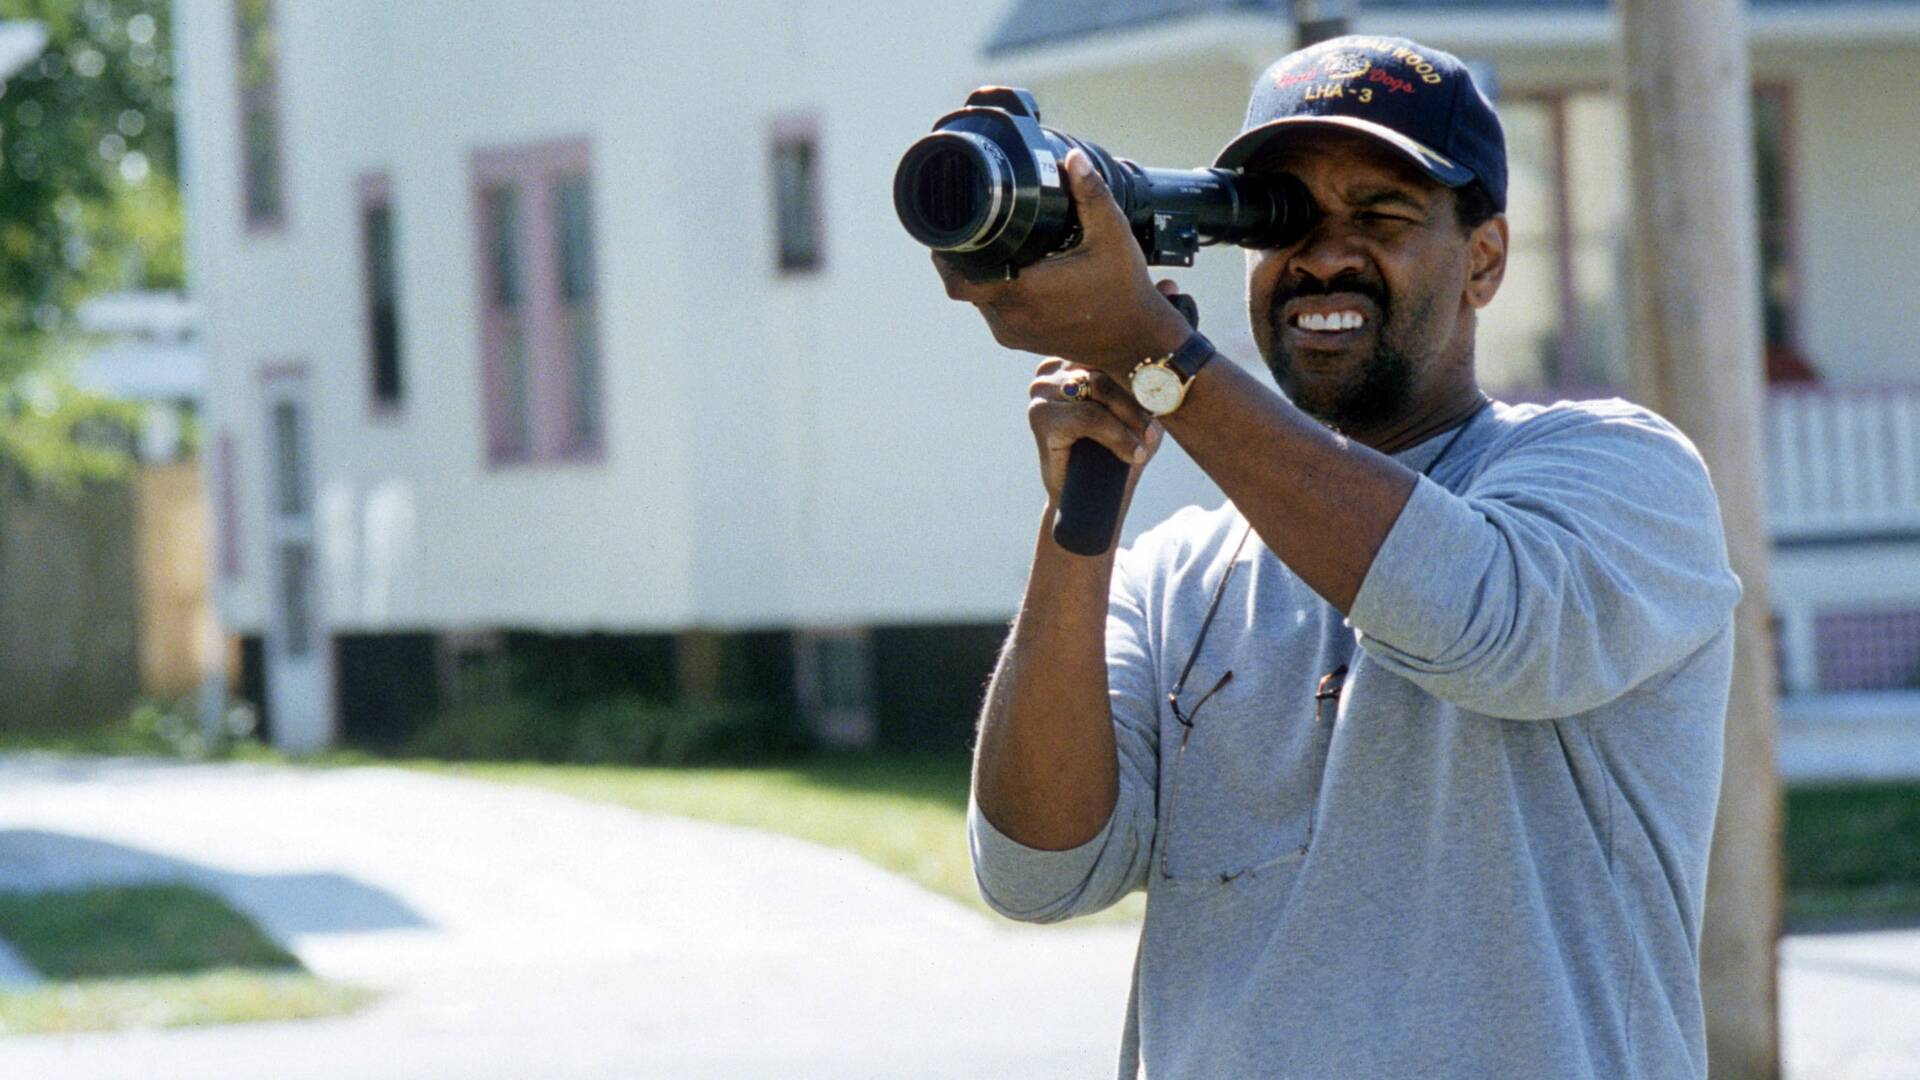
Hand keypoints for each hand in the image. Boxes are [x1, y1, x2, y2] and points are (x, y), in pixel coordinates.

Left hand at [934, 150, 1194, 377]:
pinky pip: (994, 314)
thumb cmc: (1125, 291)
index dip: (946, 255)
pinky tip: (1012, 273)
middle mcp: (1012, 317)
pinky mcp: (1021, 341)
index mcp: (1024, 291)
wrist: (1137, 342)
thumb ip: (1092, 194)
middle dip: (964, 259)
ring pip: (978, 300)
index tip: (948, 229)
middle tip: (974, 229)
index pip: (959, 278)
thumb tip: (1072, 158)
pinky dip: (996, 293)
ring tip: (993, 248)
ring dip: (980, 277)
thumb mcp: (1112, 236)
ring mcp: (1014, 333)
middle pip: (963, 286)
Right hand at [1028, 357, 1163, 503]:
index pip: (1110, 348)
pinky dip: (1117, 435)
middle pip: (1107, 365)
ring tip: (1149, 440)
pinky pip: (1090, 417)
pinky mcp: (1042, 418)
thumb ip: (1142, 382)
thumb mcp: (1135, 412)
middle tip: (1162, 422)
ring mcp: (1041, 392)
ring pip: (1101, 388)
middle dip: (1139, 394)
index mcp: (1068, 360)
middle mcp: (1049, 371)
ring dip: (1132, 416)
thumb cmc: (1115, 452)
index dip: (1141, 367)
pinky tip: (1134, 453)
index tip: (1167, 390)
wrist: (1087, 501)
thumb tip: (1172, 359)